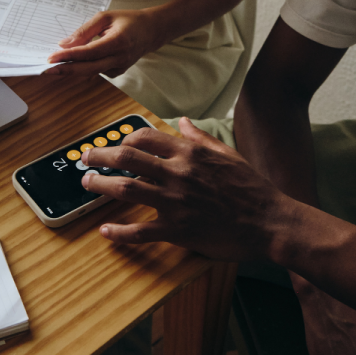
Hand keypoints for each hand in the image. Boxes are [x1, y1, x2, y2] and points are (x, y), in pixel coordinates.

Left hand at [45, 9, 164, 77]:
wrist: (151, 31)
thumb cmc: (128, 20)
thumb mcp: (105, 17)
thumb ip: (85, 31)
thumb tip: (65, 44)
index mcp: (118, 42)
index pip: (89, 53)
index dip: (69, 56)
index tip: (51, 58)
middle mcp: (119, 58)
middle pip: (88, 69)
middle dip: (65, 70)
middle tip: (45, 69)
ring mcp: (119, 68)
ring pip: (90, 72)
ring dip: (71, 69)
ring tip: (53, 65)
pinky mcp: (116, 72)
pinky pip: (95, 71)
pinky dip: (82, 67)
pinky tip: (72, 62)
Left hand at [81, 117, 289, 260]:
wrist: (269, 222)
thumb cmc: (251, 188)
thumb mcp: (227, 154)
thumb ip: (200, 138)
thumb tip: (182, 122)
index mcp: (189, 153)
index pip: (145, 138)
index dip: (123, 139)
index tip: (114, 144)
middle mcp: (178, 173)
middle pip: (127, 158)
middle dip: (100, 156)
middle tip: (86, 159)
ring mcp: (175, 201)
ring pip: (126, 188)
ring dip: (100, 185)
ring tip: (87, 184)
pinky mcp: (177, 229)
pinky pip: (140, 230)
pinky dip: (120, 231)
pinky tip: (106, 231)